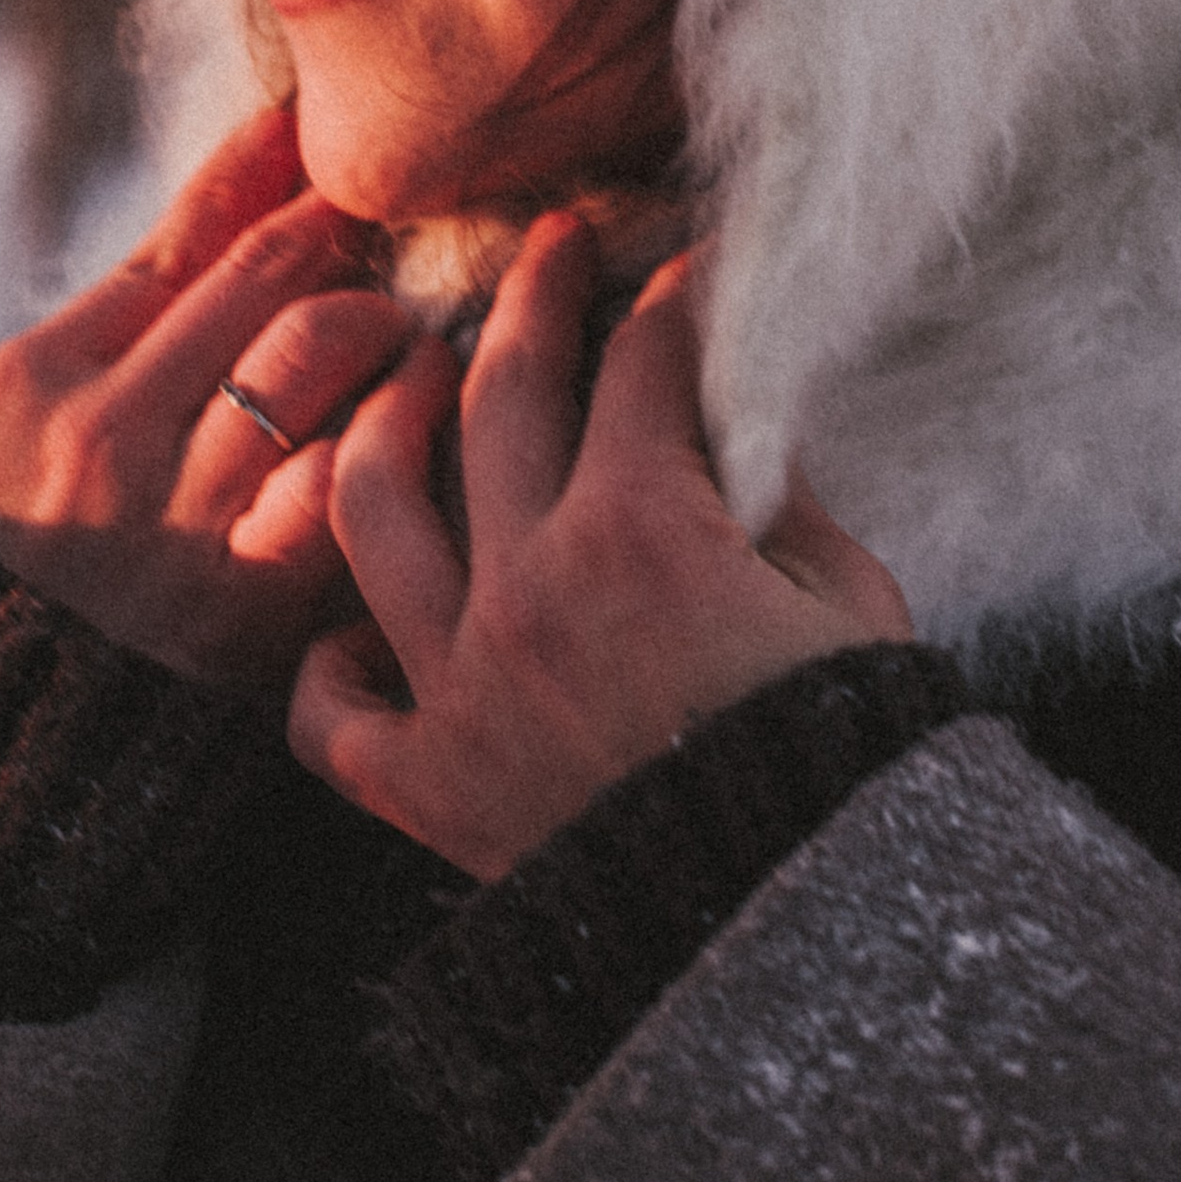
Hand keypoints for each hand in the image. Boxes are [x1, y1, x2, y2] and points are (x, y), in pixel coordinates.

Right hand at [0, 105, 415, 688]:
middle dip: (346, 235)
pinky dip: (387, 440)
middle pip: (267, 274)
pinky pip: (341, 484)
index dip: (273, 172)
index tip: (320, 139)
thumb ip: (125, 314)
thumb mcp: (23, 421)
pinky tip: (414, 437)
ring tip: (410, 338)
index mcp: (41, 371)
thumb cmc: (12, 560)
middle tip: (394, 235)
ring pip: (315, 349)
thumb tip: (243, 181)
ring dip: (386, 325)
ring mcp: (172, 517)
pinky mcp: (241, 604)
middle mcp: (104, 430)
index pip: (188, 233)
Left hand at [289, 215, 911, 878]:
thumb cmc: (850, 758)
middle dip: (530, 298)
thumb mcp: (846, 599)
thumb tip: (737, 418)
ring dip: (386, 423)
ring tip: (414, 380)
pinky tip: (358, 628)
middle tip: (549, 248)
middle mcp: (529, 583)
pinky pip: (330, 714)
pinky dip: (330, 665)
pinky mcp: (428, 787)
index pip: (641, 362)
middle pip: (498, 395)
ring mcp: (461, 683)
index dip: (668, 299)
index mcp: (642, 525)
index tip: (678, 267)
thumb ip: (777, 493)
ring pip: (368, 509)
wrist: (801, 932)